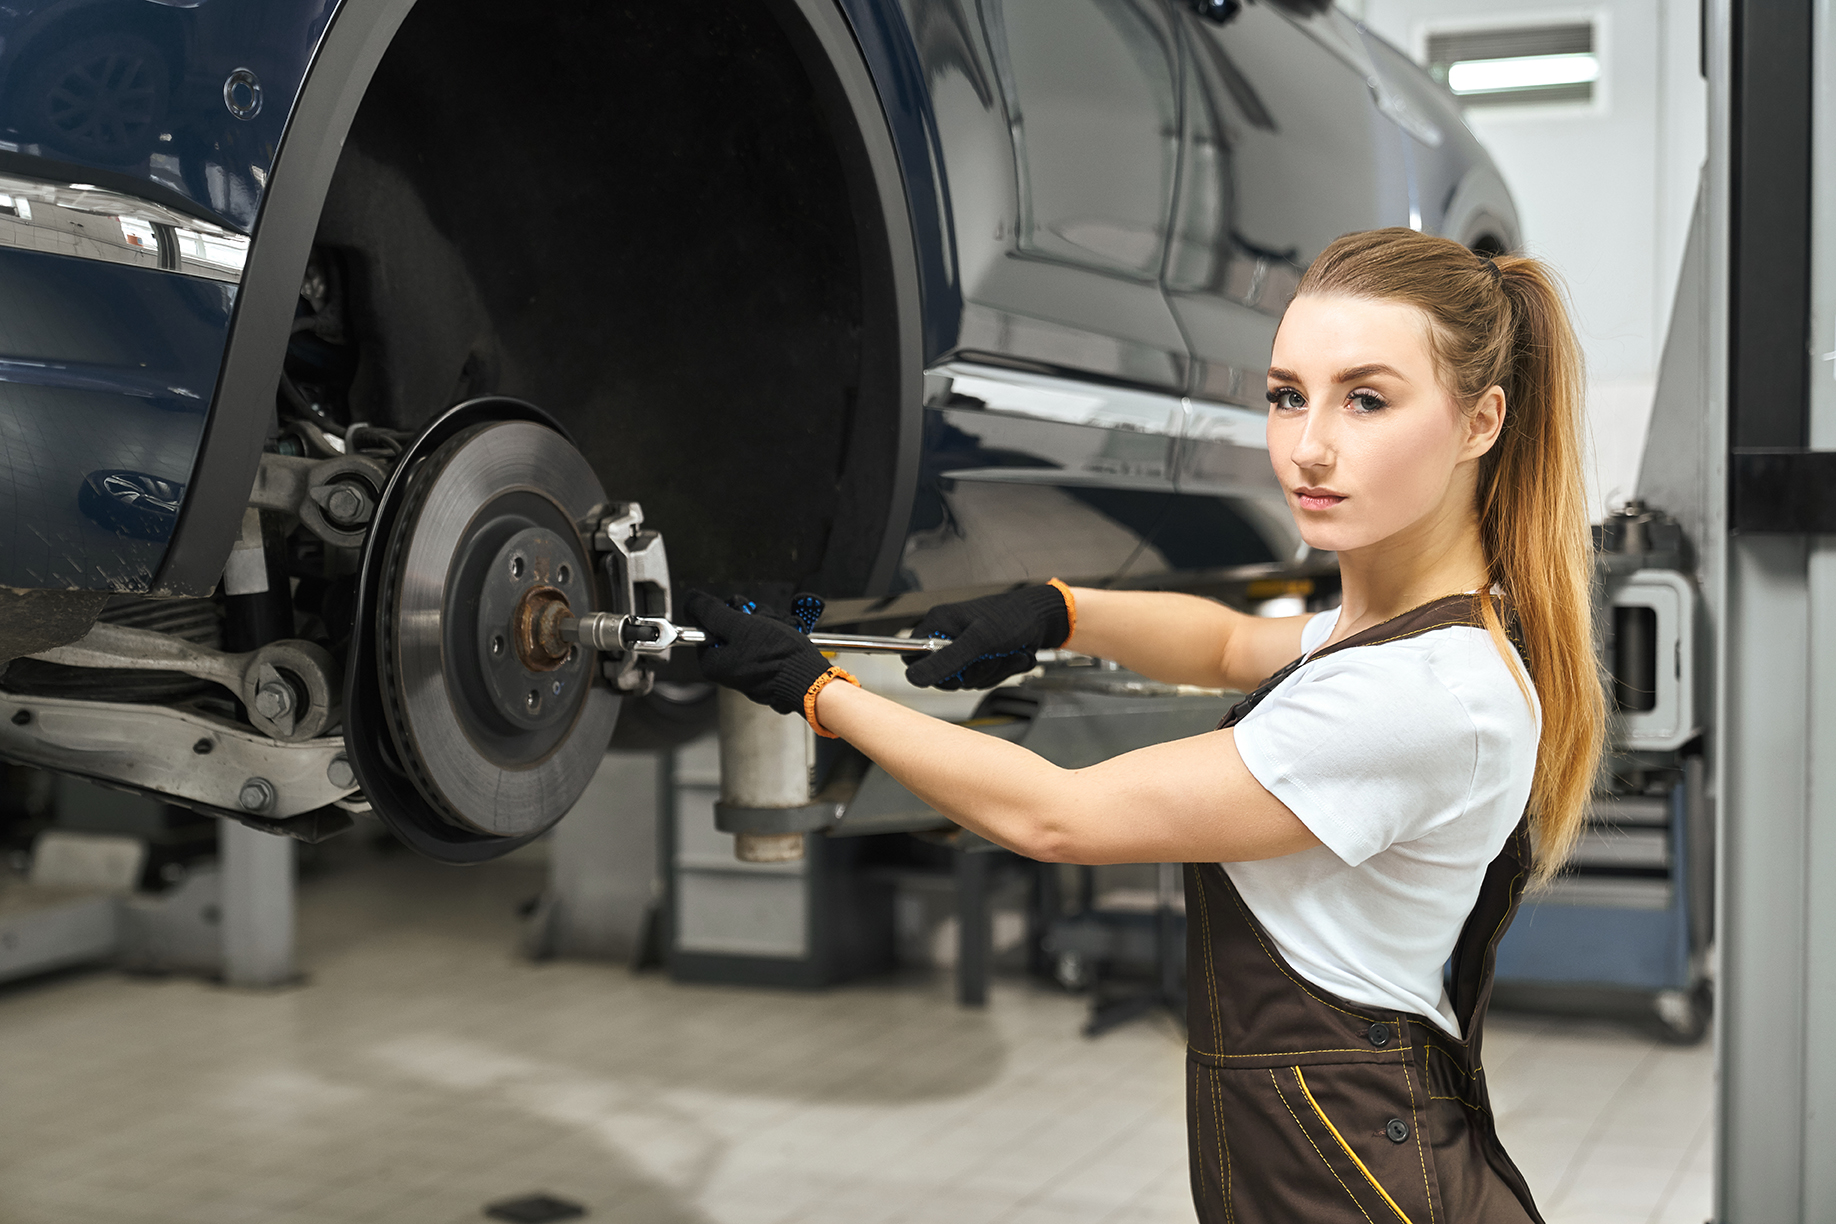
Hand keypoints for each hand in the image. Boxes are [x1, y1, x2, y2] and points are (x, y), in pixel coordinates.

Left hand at [683, 590, 833, 715]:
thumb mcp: (738, 625)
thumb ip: (710, 611)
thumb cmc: (777, 657)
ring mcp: (749, 667)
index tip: (741, 615)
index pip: (707, 625)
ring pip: (752, 628)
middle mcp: (728, 667)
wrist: (811, 679)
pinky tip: (787, 634)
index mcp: (713, 662)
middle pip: (731, 625)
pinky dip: (778, 632)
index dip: (726, 613)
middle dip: (751, 616)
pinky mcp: (767, 665)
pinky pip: (767, 639)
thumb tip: (690, 600)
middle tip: (762, 621)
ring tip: (780, 628)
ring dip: (768, 621)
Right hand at [904, 581, 1073, 689]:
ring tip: (1006, 653)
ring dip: (992, 672)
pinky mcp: (982, 658)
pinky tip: (1012, 655)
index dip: (928, 671)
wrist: (1044, 619)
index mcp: (939, 623)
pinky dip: (1002, 671)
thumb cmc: (1013, 618)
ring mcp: (966, 649)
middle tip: (989, 659)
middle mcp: (948, 635)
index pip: (912, 656)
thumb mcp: (978, 641)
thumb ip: (945, 661)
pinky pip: (983, 678)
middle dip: (971, 673)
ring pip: (966, 679)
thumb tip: (913, 677)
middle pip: (941, 674)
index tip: (953, 672)